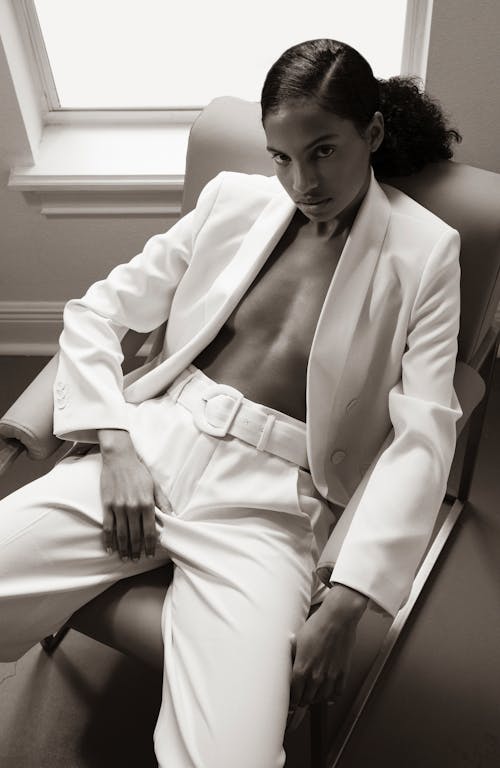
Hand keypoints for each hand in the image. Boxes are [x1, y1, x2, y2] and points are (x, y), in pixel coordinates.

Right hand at [98, 429, 167, 560]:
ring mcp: (119, 507)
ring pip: (121, 534)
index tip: (150, 554)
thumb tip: (173, 517)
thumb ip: (163, 502)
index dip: (149, 545)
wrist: (120, 458)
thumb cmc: (139, 471)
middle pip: (135, 536)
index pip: (149, 531)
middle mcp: (133, 507)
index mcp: (147, 503)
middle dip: (136, 551)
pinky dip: (108, 540)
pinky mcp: (107, 505)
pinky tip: (110, 549)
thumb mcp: (155, 485)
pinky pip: (108, 527)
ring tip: (125, 558)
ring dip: (124, 549)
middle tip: (136, 560)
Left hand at [289, 584, 367, 708]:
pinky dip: (331, 696)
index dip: (290, 698)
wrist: (337, 619)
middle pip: (306, 699)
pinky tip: (328, 695)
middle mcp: (316, 676)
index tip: (290, 699)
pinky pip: (337, 692)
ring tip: (312, 696)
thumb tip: (288, 662)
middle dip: (301, 699)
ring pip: (321, 698)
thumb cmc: (317, 625)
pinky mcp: (342, 673)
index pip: (293, 693)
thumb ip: (292, 655)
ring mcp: (330, 676)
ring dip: (315, 698)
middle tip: (299, 698)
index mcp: (302, 669)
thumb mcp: (297, 639)